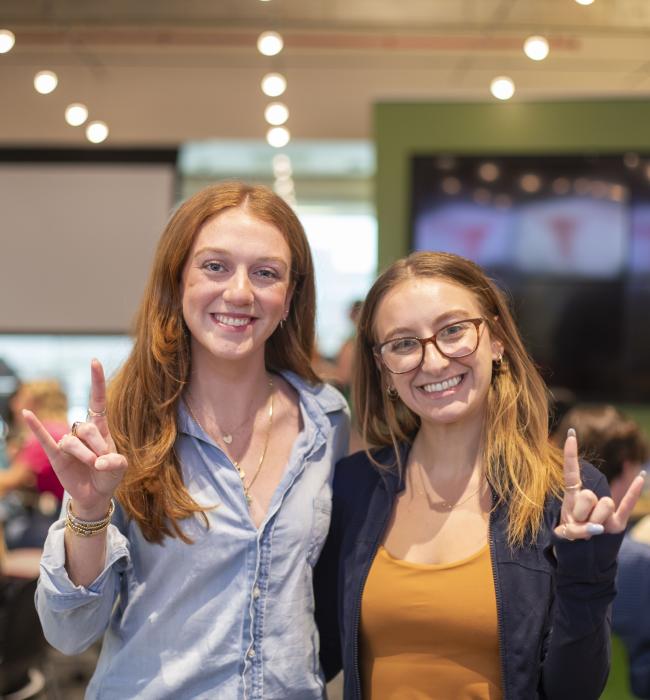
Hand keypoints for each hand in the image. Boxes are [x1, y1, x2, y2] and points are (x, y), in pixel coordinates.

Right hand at [23, 359, 126, 518]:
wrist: (96, 495)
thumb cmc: (109, 476)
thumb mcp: (120, 468)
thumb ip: (115, 463)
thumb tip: (99, 461)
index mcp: (101, 428)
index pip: (98, 401)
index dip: (96, 382)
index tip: (94, 361)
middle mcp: (83, 432)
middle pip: (86, 427)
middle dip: (98, 444)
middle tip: (103, 461)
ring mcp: (69, 443)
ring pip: (72, 441)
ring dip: (83, 453)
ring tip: (93, 464)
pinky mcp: (56, 456)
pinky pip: (44, 439)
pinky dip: (36, 427)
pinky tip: (27, 414)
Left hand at [555, 428, 644, 540]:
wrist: (582, 553)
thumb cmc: (570, 536)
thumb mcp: (565, 532)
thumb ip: (575, 531)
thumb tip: (598, 528)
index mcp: (573, 495)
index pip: (571, 471)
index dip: (570, 453)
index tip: (570, 434)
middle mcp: (590, 497)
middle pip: (588, 495)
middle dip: (579, 514)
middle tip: (576, 523)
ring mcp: (605, 509)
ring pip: (603, 505)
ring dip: (593, 522)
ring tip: (589, 529)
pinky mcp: (618, 522)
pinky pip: (627, 505)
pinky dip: (633, 492)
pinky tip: (641, 477)